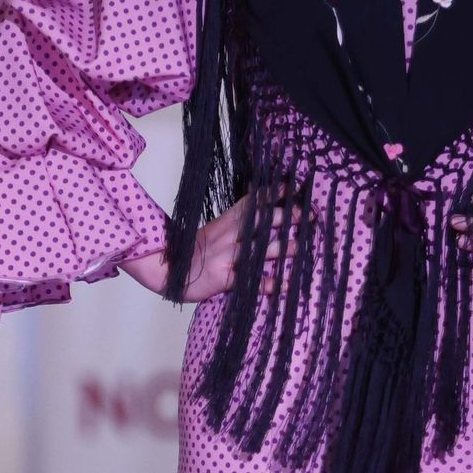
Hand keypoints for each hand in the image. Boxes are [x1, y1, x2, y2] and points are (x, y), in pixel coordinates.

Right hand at [121, 193, 292, 301]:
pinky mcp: (224, 278)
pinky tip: (284, 285)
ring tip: (301, 247)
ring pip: (258, 249)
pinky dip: (267, 284)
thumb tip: (256, 216)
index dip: (271, 195)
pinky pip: (249, 281)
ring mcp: (226, 257)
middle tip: (308, 215)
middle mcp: (228, 237)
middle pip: (260, 223)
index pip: (251, 204)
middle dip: (285, 218)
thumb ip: (233, 225)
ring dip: (282, 248)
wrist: (164, 271)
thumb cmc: (190, 254)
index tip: (292, 187)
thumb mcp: (211, 232)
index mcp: (225, 223)